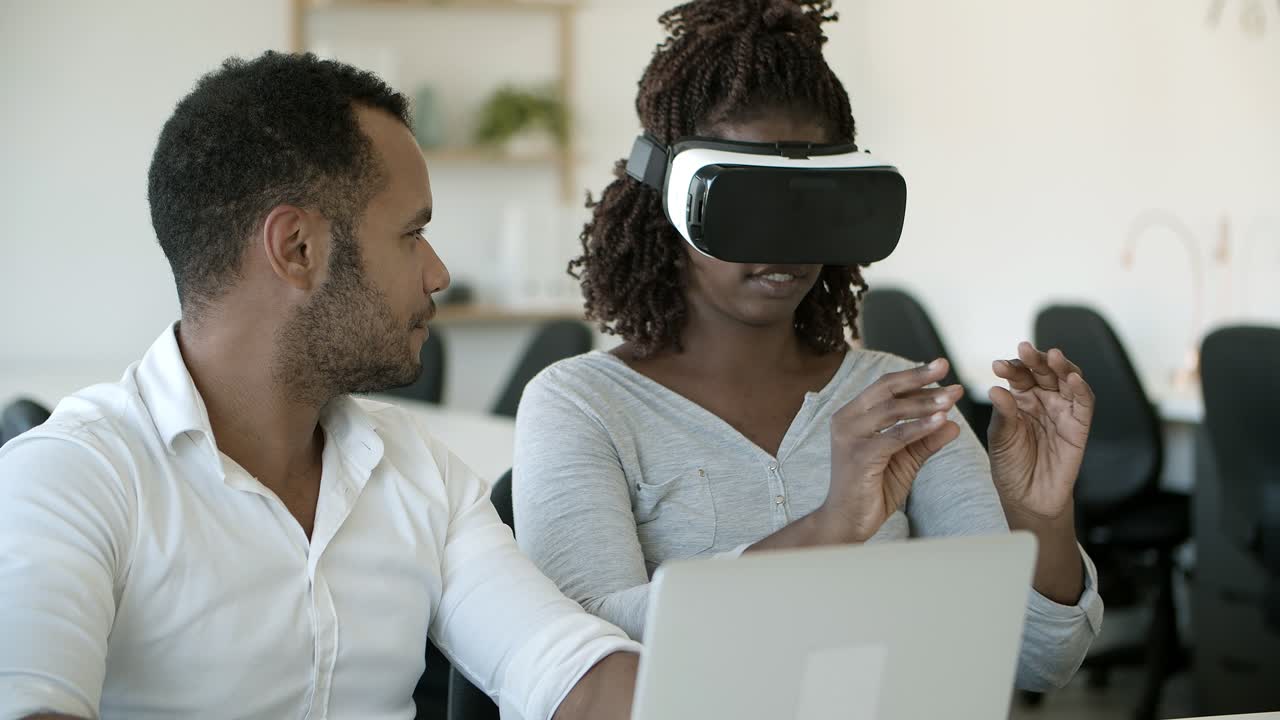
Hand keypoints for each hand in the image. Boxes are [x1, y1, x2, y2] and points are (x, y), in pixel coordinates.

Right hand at [822, 359, 963, 542]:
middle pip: (885, 389)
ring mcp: (850, 437)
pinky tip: (942, 421)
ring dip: (924, 402)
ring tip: (951, 398)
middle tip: (946, 367)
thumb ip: (925, 441)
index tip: (942, 367)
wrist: (847, 522)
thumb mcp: (905, 461)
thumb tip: (954, 424)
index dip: (914, 376)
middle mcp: (846, 420)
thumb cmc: (872, 489)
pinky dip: (920, 428)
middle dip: (918, 377)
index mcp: (852, 415)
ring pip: (892, 410)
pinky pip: (894, 437)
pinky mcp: (858, 457)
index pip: (885, 386)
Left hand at [988, 342, 1094, 523]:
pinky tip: (1073, 378)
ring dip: (1061, 366)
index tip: (997, 366)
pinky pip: (1084, 402)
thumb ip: (1003, 415)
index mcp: (1020, 398)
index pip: (1018, 375)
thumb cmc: (1011, 465)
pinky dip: (1081, 388)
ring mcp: (1062, 410)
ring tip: (1052, 356)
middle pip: (1043, 372)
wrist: (1028, 497)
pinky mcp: (1080, 425)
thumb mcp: (1000, 439)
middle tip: (1024, 350)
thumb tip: (995, 389)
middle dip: (1035, 359)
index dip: (1011, 368)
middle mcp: (1043, 399)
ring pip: (1066, 380)